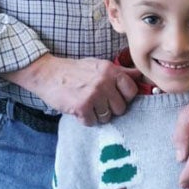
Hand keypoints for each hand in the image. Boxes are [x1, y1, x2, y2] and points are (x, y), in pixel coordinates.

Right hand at [3, 53, 137, 125]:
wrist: (47, 73)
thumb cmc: (74, 71)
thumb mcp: (99, 65)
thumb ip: (120, 72)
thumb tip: (140, 76)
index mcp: (110, 70)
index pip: (132, 90)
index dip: (124, 97)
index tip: (114, 96)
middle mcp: (104, 81)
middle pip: (121, 107)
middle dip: (110, 108)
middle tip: (96, 101)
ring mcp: (94, 94)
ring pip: (107, 117)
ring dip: (97, 115)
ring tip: (87, 104)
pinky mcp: (82, 106)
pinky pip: (92, 122)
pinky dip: (85, 119)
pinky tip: (78, 109)